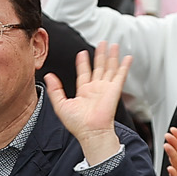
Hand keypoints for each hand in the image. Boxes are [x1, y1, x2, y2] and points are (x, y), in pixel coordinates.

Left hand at [45, 44, 130, 158]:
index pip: (84, 73)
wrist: (91, 132)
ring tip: (113, 45)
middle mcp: (96, 89)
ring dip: (111, 56)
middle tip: (102, 44)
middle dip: (100, 55)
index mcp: (84, 92)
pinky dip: (124, 66)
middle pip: (99, 67)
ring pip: (109, 68)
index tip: (82, 53)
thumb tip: (49, 77)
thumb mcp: (60, 105)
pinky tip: (127, 57)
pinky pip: (120, 75)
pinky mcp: (114, 90)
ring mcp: (106, 89)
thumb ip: (55, 90)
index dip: (83, 63)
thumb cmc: (77, 124)